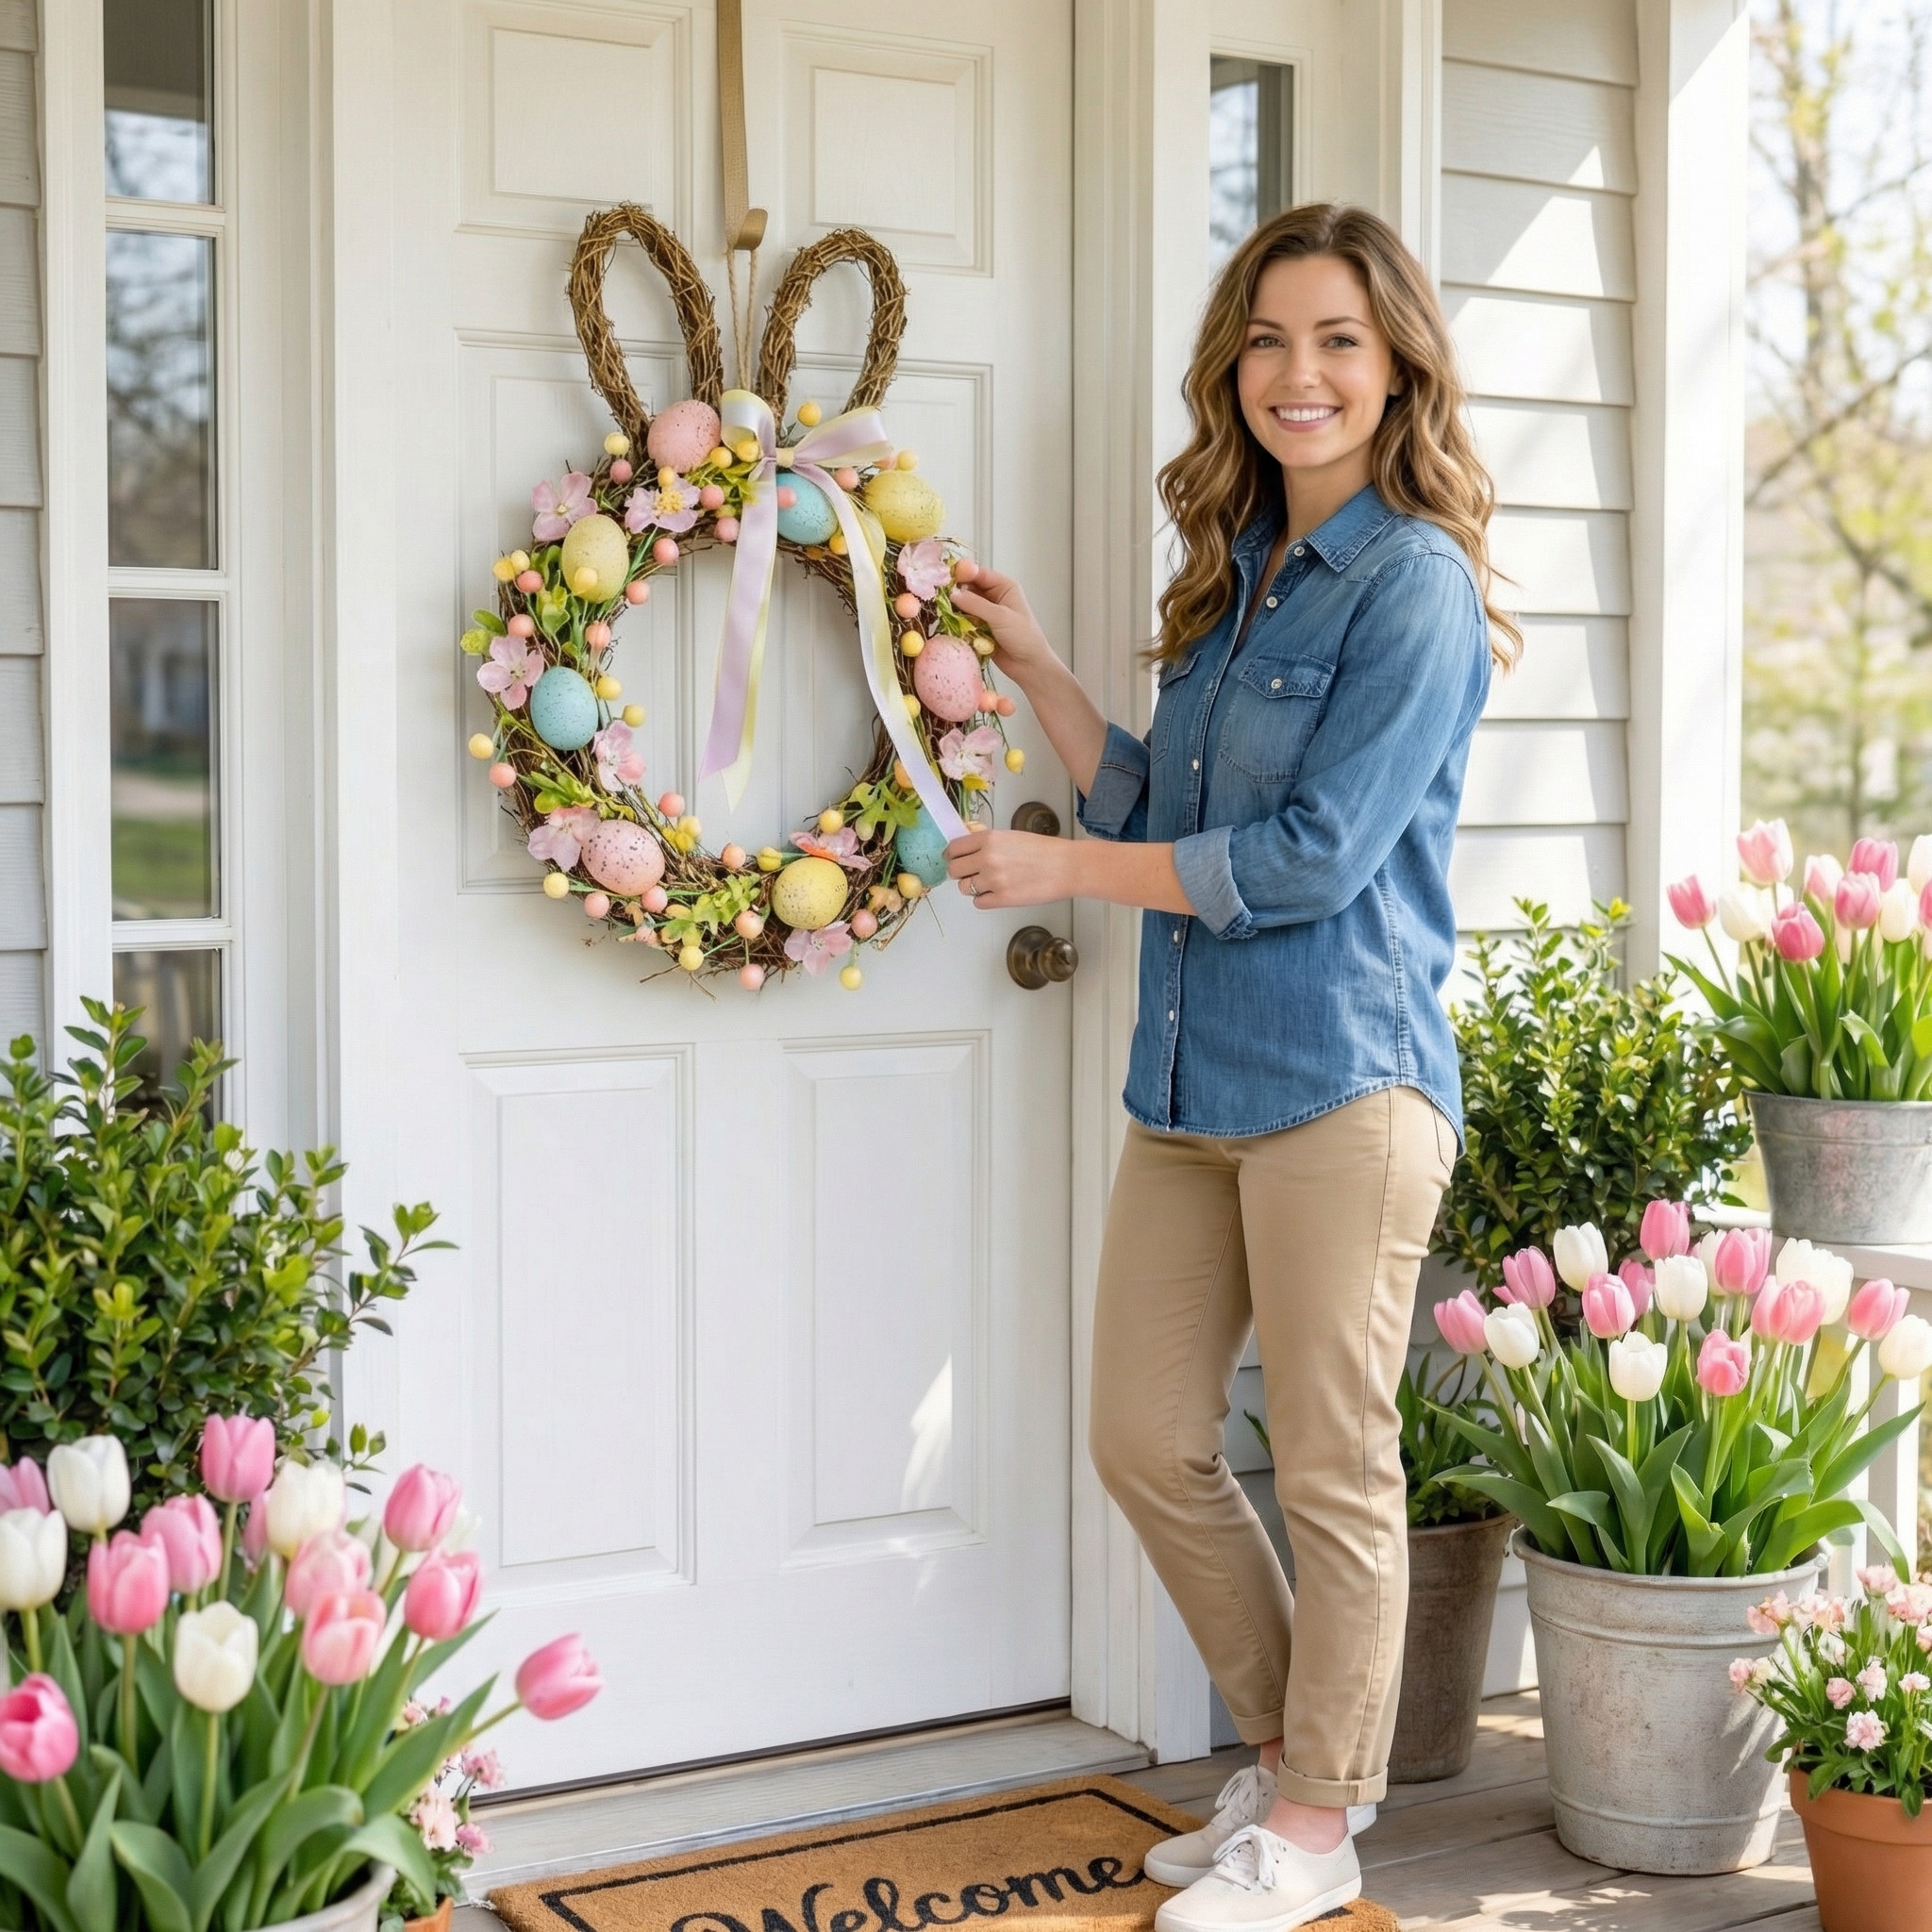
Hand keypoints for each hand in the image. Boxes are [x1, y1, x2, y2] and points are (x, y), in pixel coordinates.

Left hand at [944, 828, 1074, 909]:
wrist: (1067, 867)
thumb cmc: (1044, 850)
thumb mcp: (1011, 836)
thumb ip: (987, 843)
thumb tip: (967, 850)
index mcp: (989, 839)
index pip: (954, 849)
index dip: (952, 856)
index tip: (956, 860)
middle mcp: (987, 858)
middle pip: (954, 870)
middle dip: (960, 873)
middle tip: (972, 874)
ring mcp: (993, 880)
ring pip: (964, 888)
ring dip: (973, 887)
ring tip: (990, 883)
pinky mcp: (1002, 899)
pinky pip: (978, 903)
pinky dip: (985, 899)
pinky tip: (998, 893)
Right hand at [950, 561, 1058, 686]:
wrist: (1029, 665)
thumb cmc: (1023, 637)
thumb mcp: (1000, 617)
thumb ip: (975, 604)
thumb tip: (953, 594)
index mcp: (1004, 587)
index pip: (979, 573)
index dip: (963, 572)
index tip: (945, 576)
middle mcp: (994, 597)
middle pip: (969, 588)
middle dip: (955, 591)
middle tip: (938, 594)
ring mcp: (986, 613)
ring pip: (964, 605)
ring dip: (954, 608)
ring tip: (940, 609)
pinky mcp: (979, 628)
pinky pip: (963, 620)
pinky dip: (956, 622)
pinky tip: (946, 622)